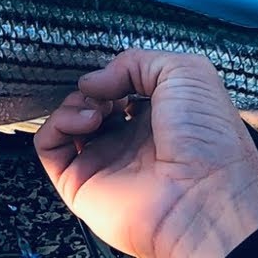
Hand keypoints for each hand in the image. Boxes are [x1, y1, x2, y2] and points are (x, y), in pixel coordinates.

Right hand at [35, 50, 257, 257]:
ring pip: (67, 123)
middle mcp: (130, 142)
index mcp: (159, 118)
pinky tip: (85, 120)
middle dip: (94, 89)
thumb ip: (136, 61)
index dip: (116, 76)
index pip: (121, 90)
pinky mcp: (80, 183)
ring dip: (74, 103)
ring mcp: (104, 162)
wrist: (205, 196)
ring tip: (98, 108)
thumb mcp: (185, 72)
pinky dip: (57, 124)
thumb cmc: (208, 137)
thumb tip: (93, 80)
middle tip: (108, 92)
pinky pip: (49, 147)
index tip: (119, 75)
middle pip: (91, 104)